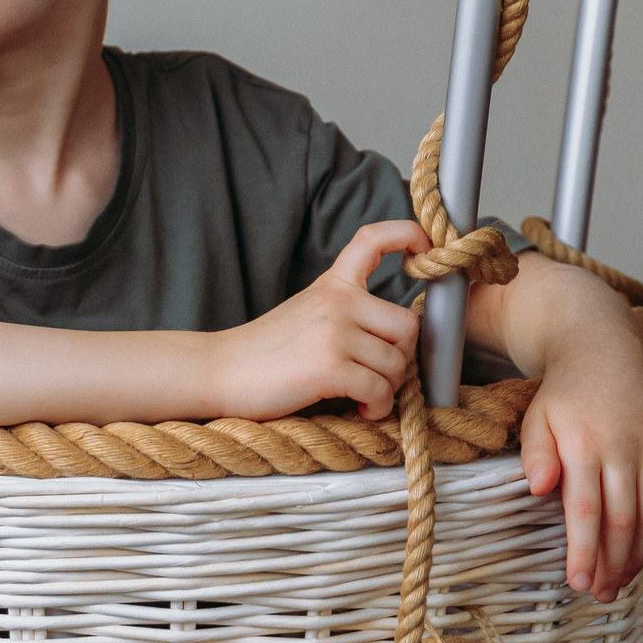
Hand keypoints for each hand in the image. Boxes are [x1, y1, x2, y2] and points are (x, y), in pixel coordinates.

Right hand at [208, 222, 426, 419]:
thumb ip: (346, 313)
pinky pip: (380, 390)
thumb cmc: (263, 352)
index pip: (371, 240)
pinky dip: (377, 407)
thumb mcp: (306, 314)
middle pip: (407, 324)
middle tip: (378, 374)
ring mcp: (334, 333)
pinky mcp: (331, 367)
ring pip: (397, 363)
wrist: (218, 371)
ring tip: (363, 396)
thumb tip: (399, 341)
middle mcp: (337, 302)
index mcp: (331, 284)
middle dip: (401, 357)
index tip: (424, 247)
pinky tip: (360, 409)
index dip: (406, 234)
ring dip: (387, 389)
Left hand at [504, 267, 642, 601]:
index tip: (578, 582)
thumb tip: (539, 489)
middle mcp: (624, 449)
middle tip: (601, 594)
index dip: (585, 551)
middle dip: (613, 565)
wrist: (604, 353)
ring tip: (622, 583)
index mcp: (585, 445)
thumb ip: (536, 454)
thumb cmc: (563, 394)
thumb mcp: (537, 418)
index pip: (587, 510)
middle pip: (624, 521)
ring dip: (640, 556)